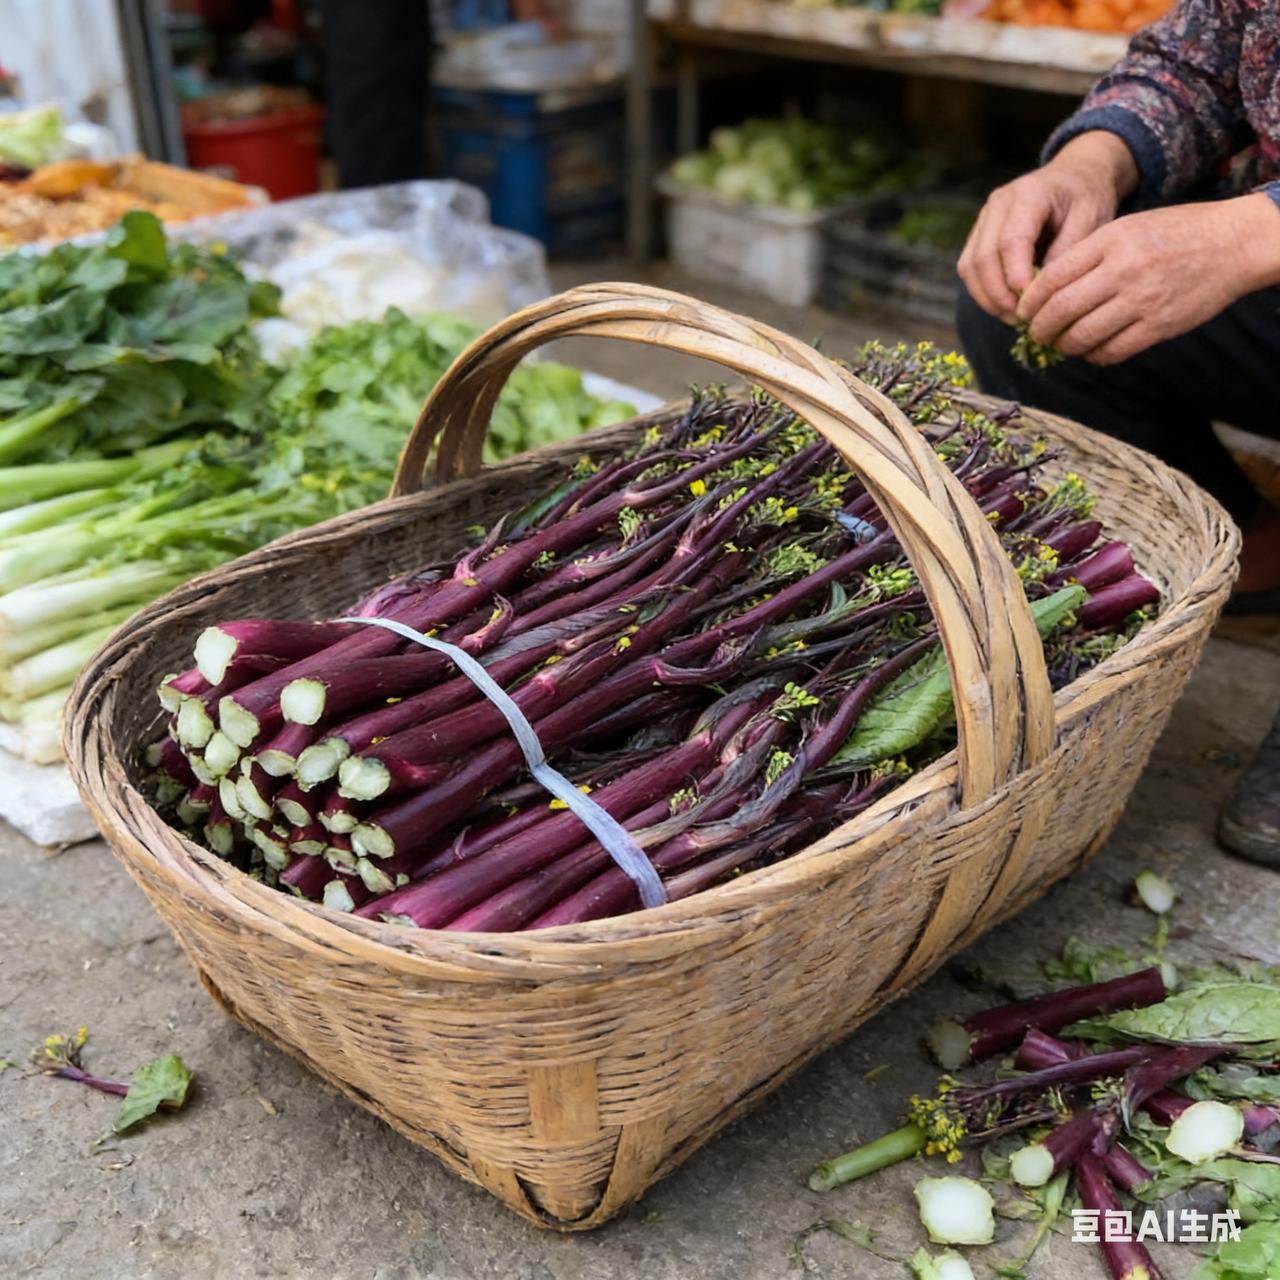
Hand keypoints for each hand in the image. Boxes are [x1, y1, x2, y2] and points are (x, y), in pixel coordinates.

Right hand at [958, 132, 1136, 323]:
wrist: (1076, 175)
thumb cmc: (1088, 198)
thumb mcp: (1090, 221)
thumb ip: (1066, 253)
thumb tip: (1040, 293)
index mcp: (1028, 194)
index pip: (1011, 241)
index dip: (1015, 276)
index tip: (1029, 303)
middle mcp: (998, 203)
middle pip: (982, 257)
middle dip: (998, 295)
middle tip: (1019, 320)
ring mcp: (984, 218)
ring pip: (969, 266)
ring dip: (986, 297)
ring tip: (1011, 317)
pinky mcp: (979, 233)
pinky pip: (970, 268)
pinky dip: (983, 291)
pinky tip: (1004, 306)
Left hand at [1017, 193, 1279, 364]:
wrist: (1232, 243)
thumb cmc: (1173, 233)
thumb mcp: (1126, 228)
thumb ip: (1087, 255)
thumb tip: (1043, 290)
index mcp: (1110, 241)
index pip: (1051, 279)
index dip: (1029, 303)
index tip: (1022, 312)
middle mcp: (1123, 271)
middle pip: (1059, 312)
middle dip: (1038, 329)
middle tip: (1035, 334)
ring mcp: (1141, 301)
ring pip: (1081, 337)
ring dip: (1063, 346)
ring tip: (1061, 343)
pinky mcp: (1159, 326)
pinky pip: (1111, 352)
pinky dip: (1094, 355)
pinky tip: (1092, 349)